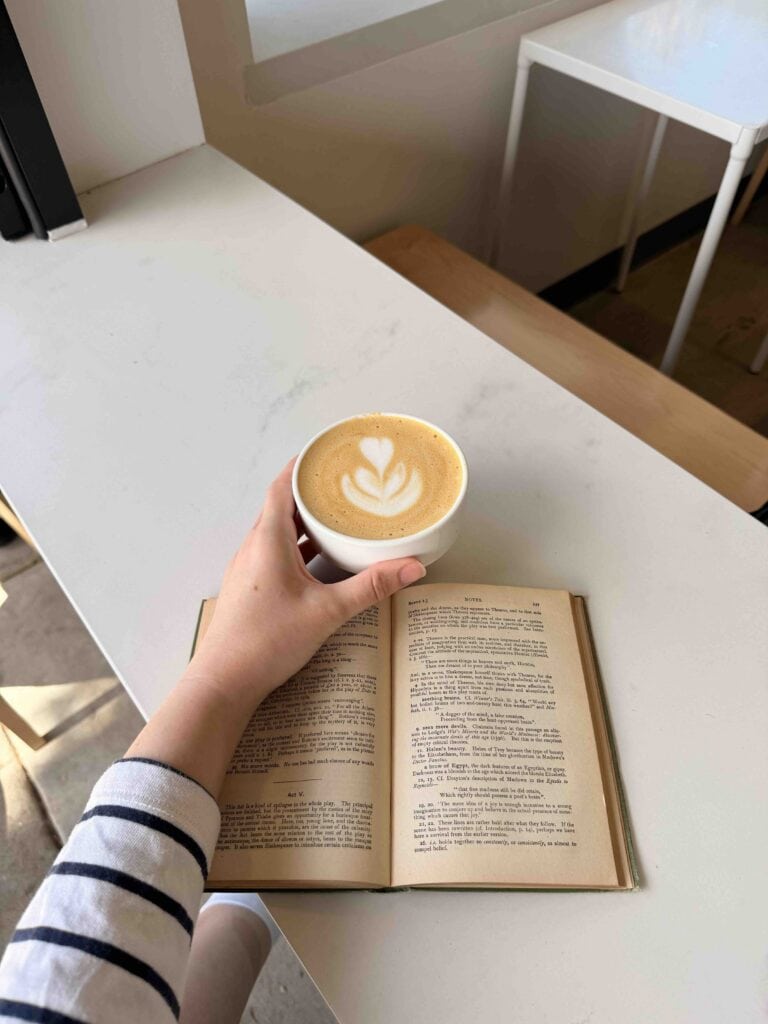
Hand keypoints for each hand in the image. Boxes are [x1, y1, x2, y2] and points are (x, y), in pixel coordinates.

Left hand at [186, 459, 425, 708]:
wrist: (224, 681)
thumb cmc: (266, 643)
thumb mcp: (327, 612)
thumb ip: (371, 587)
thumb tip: (412, 567)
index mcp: (268, 540)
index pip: (282, 486)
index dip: (302, 465)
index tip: (324, 453)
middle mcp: (254, 547)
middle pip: (282, 506)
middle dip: (312, 493)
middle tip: (343, 484)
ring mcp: (250, 568)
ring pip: (279, 531)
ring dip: (306, 521)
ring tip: (338, 516)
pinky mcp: (252, 587)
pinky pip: (276, 553)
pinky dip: (298, 546)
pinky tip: (320, 559)